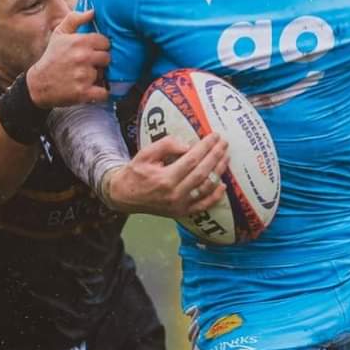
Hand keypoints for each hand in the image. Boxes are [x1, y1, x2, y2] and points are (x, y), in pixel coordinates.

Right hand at [25, 9, 109, 106]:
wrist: (38, 84)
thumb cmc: (52, 57)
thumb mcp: (59, 34)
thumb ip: (75, 19)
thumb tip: (93, 11)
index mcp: (79, 42)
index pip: (105, 42)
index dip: (100, 48)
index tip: (92, 52)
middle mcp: (82, 57)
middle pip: (107, 58)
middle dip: (100, 62)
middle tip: (88, 65)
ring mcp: (83, 75)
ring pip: (105, 74)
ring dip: (98, 77)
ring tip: (84, 76)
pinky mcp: (83, 92)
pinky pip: (104, 92)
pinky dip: (101, 93)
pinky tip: (92, 89)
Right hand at [102, 134, 227, 217]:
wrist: (123, 196)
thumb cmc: (135, 172)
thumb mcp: (145, 154)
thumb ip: (166, 146)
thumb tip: (188, 145)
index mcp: (164, 178)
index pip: (192, 160)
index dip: (205, 147)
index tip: (215, 136)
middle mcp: (174, 194)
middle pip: (202, 173)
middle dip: (216, 156)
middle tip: (224, 143)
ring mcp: (179, 205)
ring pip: (206, 188)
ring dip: (219, 172)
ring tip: (226, 157)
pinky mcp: (181, 212)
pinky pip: (202, 206)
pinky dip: (215, 197)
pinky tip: (223, 185)